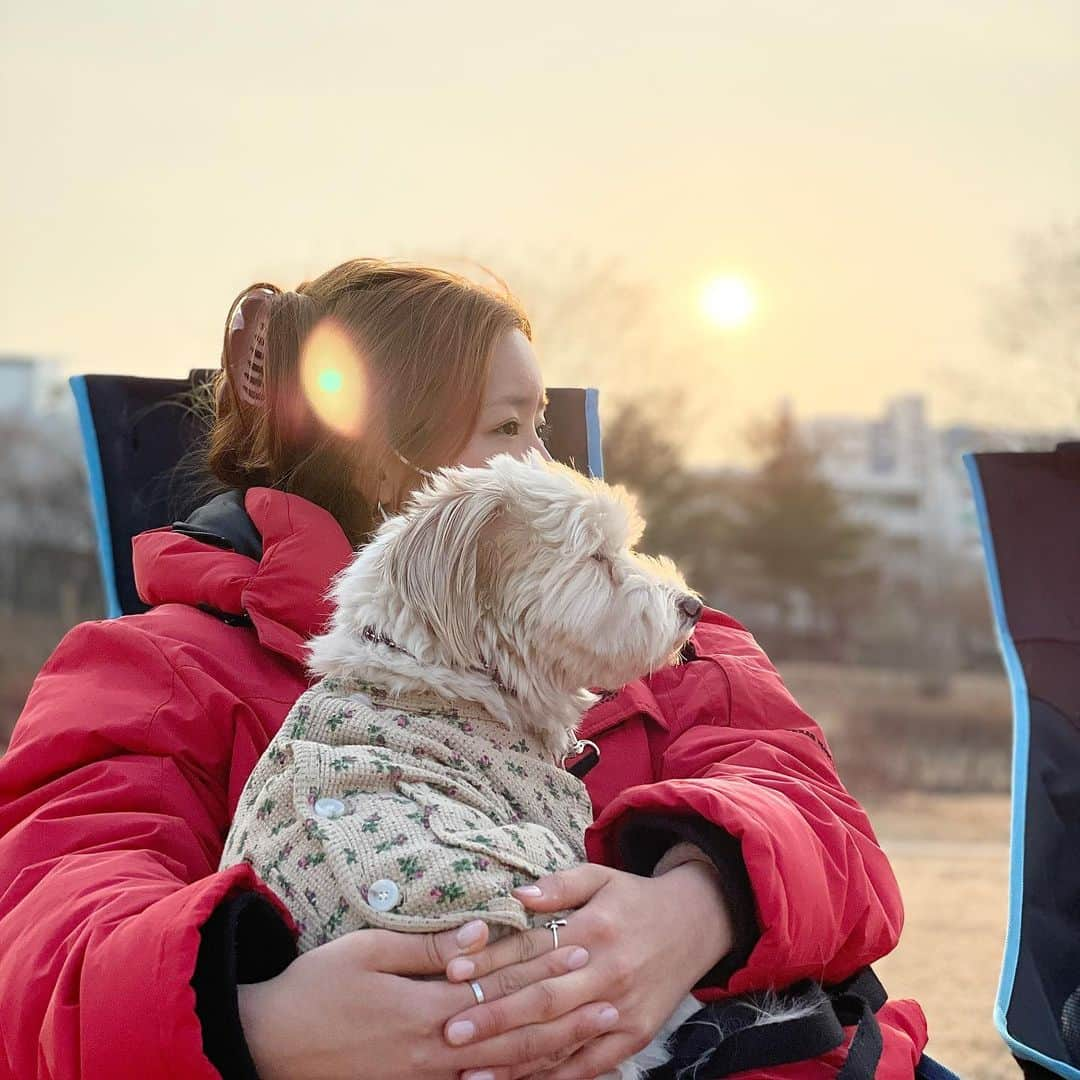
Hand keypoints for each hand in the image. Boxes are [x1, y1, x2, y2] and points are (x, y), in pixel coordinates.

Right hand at [237, 919, 620, 1079]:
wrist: (270, 1045)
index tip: (578, 945)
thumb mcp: (368, 952)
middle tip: (608, 994)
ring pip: (504, 1067)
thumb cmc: (317, 987)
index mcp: (426, 1007)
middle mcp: (436, 1049)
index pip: (500, 983)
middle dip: (564, 1011)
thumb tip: (479, 933)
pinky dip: (515, 1078)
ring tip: (591, 1033)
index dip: (541, 964)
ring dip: (552, 1049)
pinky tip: (540, 1071)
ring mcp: (427, 1078)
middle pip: (514, 1030)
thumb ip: (429, 949)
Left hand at [442, 863, 733, 1079]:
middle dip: (493, 1018)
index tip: (452, 973)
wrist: (698, 922)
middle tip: (449, 1032)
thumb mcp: (600, 877)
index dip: (491, 962)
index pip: (534, 951)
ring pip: (561, 1039)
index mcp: (594, 930)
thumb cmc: (635, 897)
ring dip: (515, 1058)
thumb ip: (559, 885)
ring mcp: (623, 1009)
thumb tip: (517, 894)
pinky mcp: (637, 1036)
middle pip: (542, 1000)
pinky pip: (590, 1065)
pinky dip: (555, 1077)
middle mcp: (608, 972)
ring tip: (471, 1069)